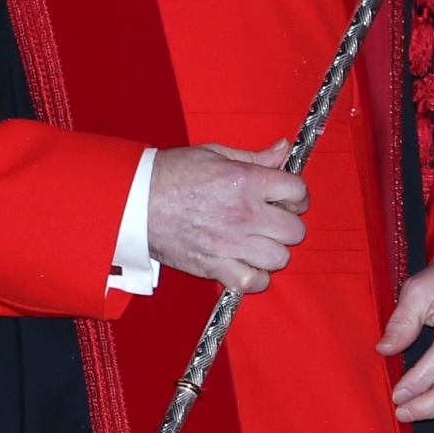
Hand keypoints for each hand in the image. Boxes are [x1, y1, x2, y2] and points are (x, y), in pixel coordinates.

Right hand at [147, 141, 305, 293]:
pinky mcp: (214, 266)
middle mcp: (245, 214)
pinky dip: (254, 278)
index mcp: (247, 181)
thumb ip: (255, 157)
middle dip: (288, 225)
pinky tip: (246, 264)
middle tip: (272, 221)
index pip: (298, 192)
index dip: (298, 196)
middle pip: (295, 230)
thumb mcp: (216, 154)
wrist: (134, 200)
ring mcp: (231, 243)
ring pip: (279, 258)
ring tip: (258, 243)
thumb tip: (284, 150)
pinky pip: (252, 282)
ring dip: (273, 251)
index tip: (289, 200)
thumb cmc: (171, 174)